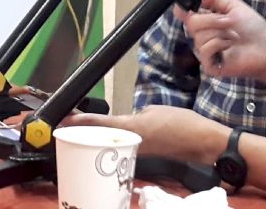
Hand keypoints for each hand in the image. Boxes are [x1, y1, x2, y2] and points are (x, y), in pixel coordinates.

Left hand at [65, 106, 227, 163]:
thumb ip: (138, 115)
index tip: (63, 118)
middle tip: (66, 125)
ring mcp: (137, 150)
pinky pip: (124, 147)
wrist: (202, 142)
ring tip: (82, 130)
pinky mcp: (145, 154)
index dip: (80, 121)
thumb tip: (130, 120)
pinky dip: (113, 142)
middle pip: (100, 136)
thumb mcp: (156, 111)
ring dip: (97, 137)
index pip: (100, 123)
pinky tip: (109, 139)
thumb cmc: (183, 123)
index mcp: (132, 127)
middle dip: (83, 132)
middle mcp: (131, 141)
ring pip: (111, 142)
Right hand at [175, 0, 265, 83]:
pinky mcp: (209, 65)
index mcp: (206, 20)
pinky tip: (230, 46)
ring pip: (199, 36)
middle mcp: (203, 35)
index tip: (187, 7)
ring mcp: (205, 51)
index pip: (185, 14)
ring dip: (221, 32)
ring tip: (234, 36)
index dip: (183, 9)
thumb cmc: (253, 28)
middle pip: (191, 22)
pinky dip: (219, 44)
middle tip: (228, 21)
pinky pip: (205, 49)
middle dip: (212, 19)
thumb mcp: (234, 6)